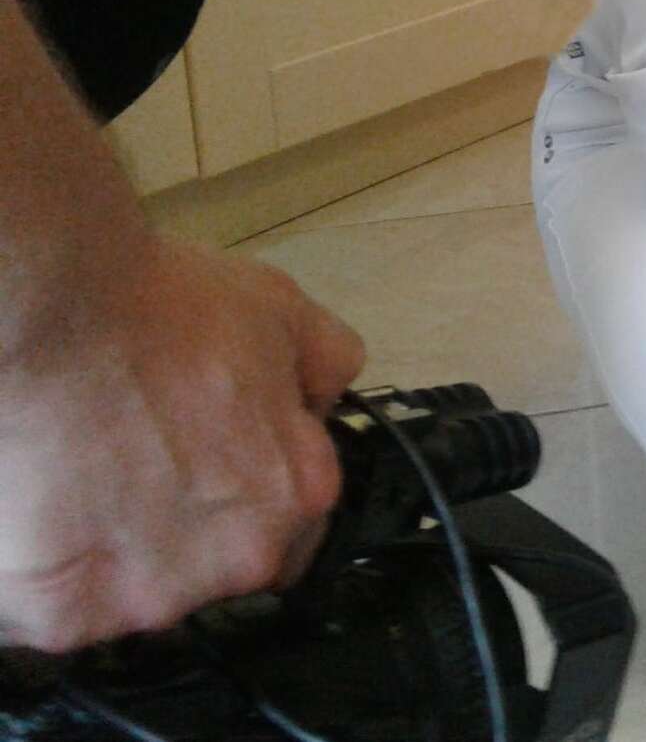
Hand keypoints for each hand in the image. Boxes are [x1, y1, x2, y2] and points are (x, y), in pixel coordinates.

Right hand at [0, 237, 363, 651]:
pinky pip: (61, 610)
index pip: (293, 523)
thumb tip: (319, 403)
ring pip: (139, 591)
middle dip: (187, 525)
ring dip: (117, 552)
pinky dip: (48, 572)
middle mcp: (239, 562)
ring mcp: (150, 598)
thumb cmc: (159, 310)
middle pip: (218, 564)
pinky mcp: (63, 617)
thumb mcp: (282, 312)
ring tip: (80, 478)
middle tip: (136, 458)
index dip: (250, 486)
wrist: (45, 323)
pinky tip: (38, 511)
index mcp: (298, 495)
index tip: (205, 455)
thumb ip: (323, 368)